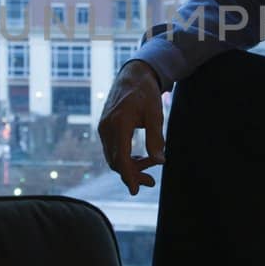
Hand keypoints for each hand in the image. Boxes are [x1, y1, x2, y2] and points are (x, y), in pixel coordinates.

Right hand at [97, 60, 165, 195]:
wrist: (133, 75)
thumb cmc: (146, 92)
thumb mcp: (155, 114)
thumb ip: (156, 138)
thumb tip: (161, 161)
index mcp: (119, 123)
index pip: (121, 157)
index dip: (129, 176)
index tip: (136, 191)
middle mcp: (107, 127)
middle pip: (116, 161)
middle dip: (133, 174)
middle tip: (152, 182)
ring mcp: (103, 128)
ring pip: (113, 157)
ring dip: (130, 166)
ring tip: (151, 167)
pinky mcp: (105, 128)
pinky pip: (113, 149)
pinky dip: (125, 157)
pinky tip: (141, 159)